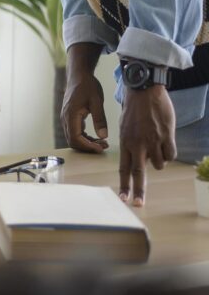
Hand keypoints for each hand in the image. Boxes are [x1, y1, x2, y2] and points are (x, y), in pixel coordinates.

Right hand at [61, 72, 107, 152]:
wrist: (79, 76)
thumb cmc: (87, 86)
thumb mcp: (97, 101)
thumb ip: (100, 119)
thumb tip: (103, 136)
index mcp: (71, 115)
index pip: (75, 138)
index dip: (87, 146)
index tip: (100, 148)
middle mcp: (65, 118)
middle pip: (72, 141)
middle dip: (87, 147)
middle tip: (103, 146)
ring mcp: (66, 118)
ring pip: (73, 138)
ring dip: (86, 143)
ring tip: (102, 142)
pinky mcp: (69, 117)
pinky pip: (74, 132)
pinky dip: (84, 138)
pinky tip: (96, 137)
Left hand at [119, 85, 175, 206]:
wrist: (144, 91)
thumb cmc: (134, 109)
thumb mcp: (125, 128)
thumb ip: (131, 145)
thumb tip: (140, 161)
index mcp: (125, 143)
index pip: (123, 169)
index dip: (124, 185)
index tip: (123, 198)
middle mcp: (137, 145)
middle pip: (138, 174)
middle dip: (139, 191)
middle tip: (138, 204)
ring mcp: (153, 141)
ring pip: (159, 164)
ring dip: (160, 159)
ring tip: (156, 143)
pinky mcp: (167, 136)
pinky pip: (171, 155)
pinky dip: (169, 152)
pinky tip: (166, 141)